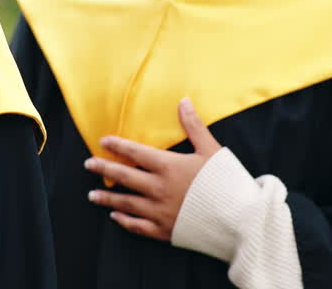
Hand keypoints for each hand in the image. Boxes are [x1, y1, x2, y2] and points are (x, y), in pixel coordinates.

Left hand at [84, 97, 221, 240]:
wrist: (243, 220)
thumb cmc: (229, 183)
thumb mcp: (212, 150)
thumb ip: (194, 126)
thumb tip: (183, 100)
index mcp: (167, 166)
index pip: (134, 152)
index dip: (117, 145)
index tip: (103, 141)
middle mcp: (157, 188)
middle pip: (122, 176)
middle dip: (103, 169)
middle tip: (88, 164)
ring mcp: (159, 211)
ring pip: (125, 203)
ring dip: (107, 197)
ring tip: (92, 194)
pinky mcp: (165, 231)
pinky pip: (138, 226)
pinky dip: (124, 221)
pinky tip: (115, 216)